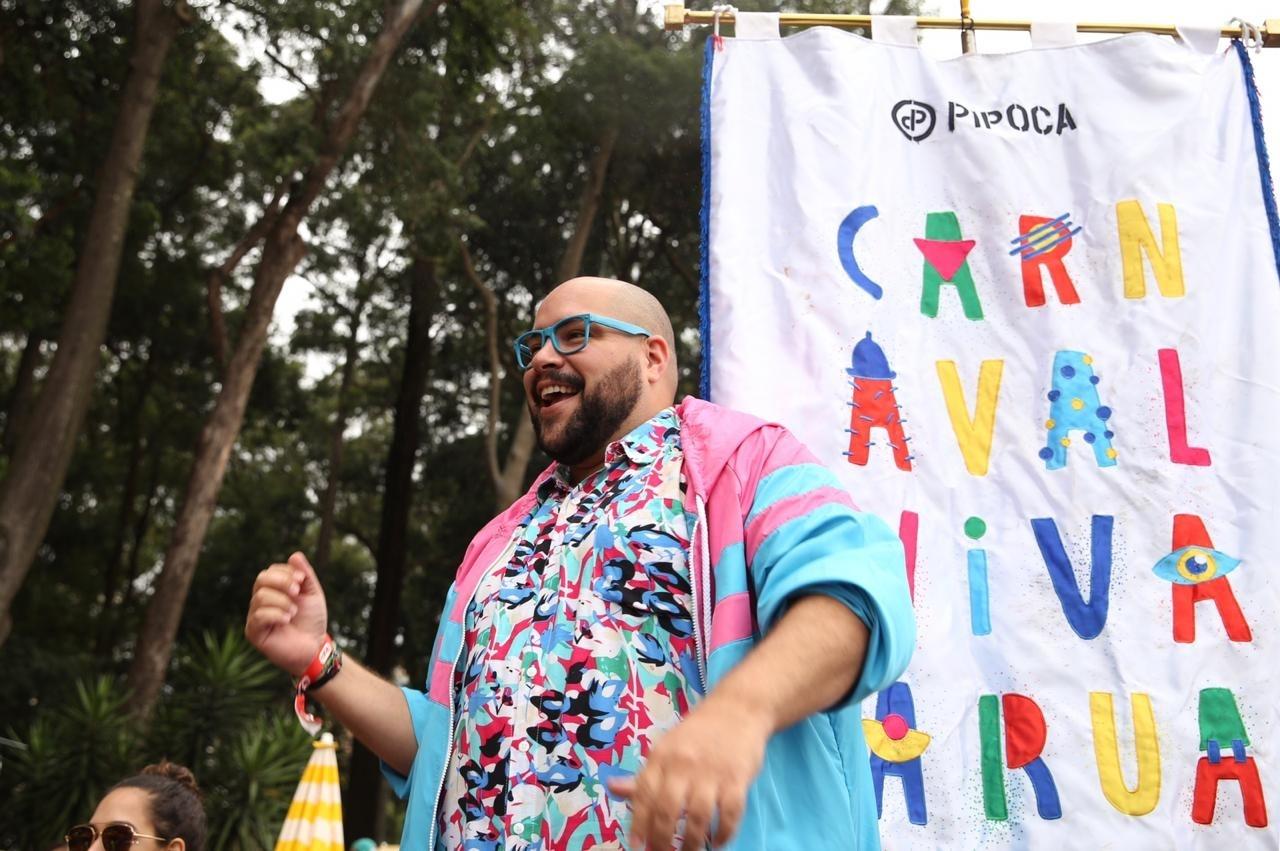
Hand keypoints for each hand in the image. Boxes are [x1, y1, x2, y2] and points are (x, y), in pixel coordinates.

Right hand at [245, 552, 328, 676]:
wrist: (314, 646)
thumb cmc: (311, 620)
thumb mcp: (312, 594)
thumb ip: (305, 575)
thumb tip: (295, 555)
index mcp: (273, 590)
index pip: (270, 571)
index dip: (286, 572)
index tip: (302, 581)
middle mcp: (261, 600)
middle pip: (261, 579)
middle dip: (282, 581)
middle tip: (297, 591)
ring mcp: (256, 616)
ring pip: (260, 597)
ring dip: (282, 601)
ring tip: (294, 612)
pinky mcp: (254, 632)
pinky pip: (258, 616)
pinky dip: (275, 614)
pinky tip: (287, 620)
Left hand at [608, 695, 770, 849]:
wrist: (737, 709)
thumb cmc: (698, 733)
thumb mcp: (666, 749)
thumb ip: (644, 775)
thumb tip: (612, 789)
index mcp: (661, 756)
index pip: (643, 794)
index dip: (638, 824)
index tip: (637, 846)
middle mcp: (683, 764)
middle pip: (667, 810)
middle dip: (662, 839)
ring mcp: (711, 772)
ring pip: (698, 817)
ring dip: (693, 842)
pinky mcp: (737, 778)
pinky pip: (730, 814)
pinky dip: (724, 833)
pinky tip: (718, 842)